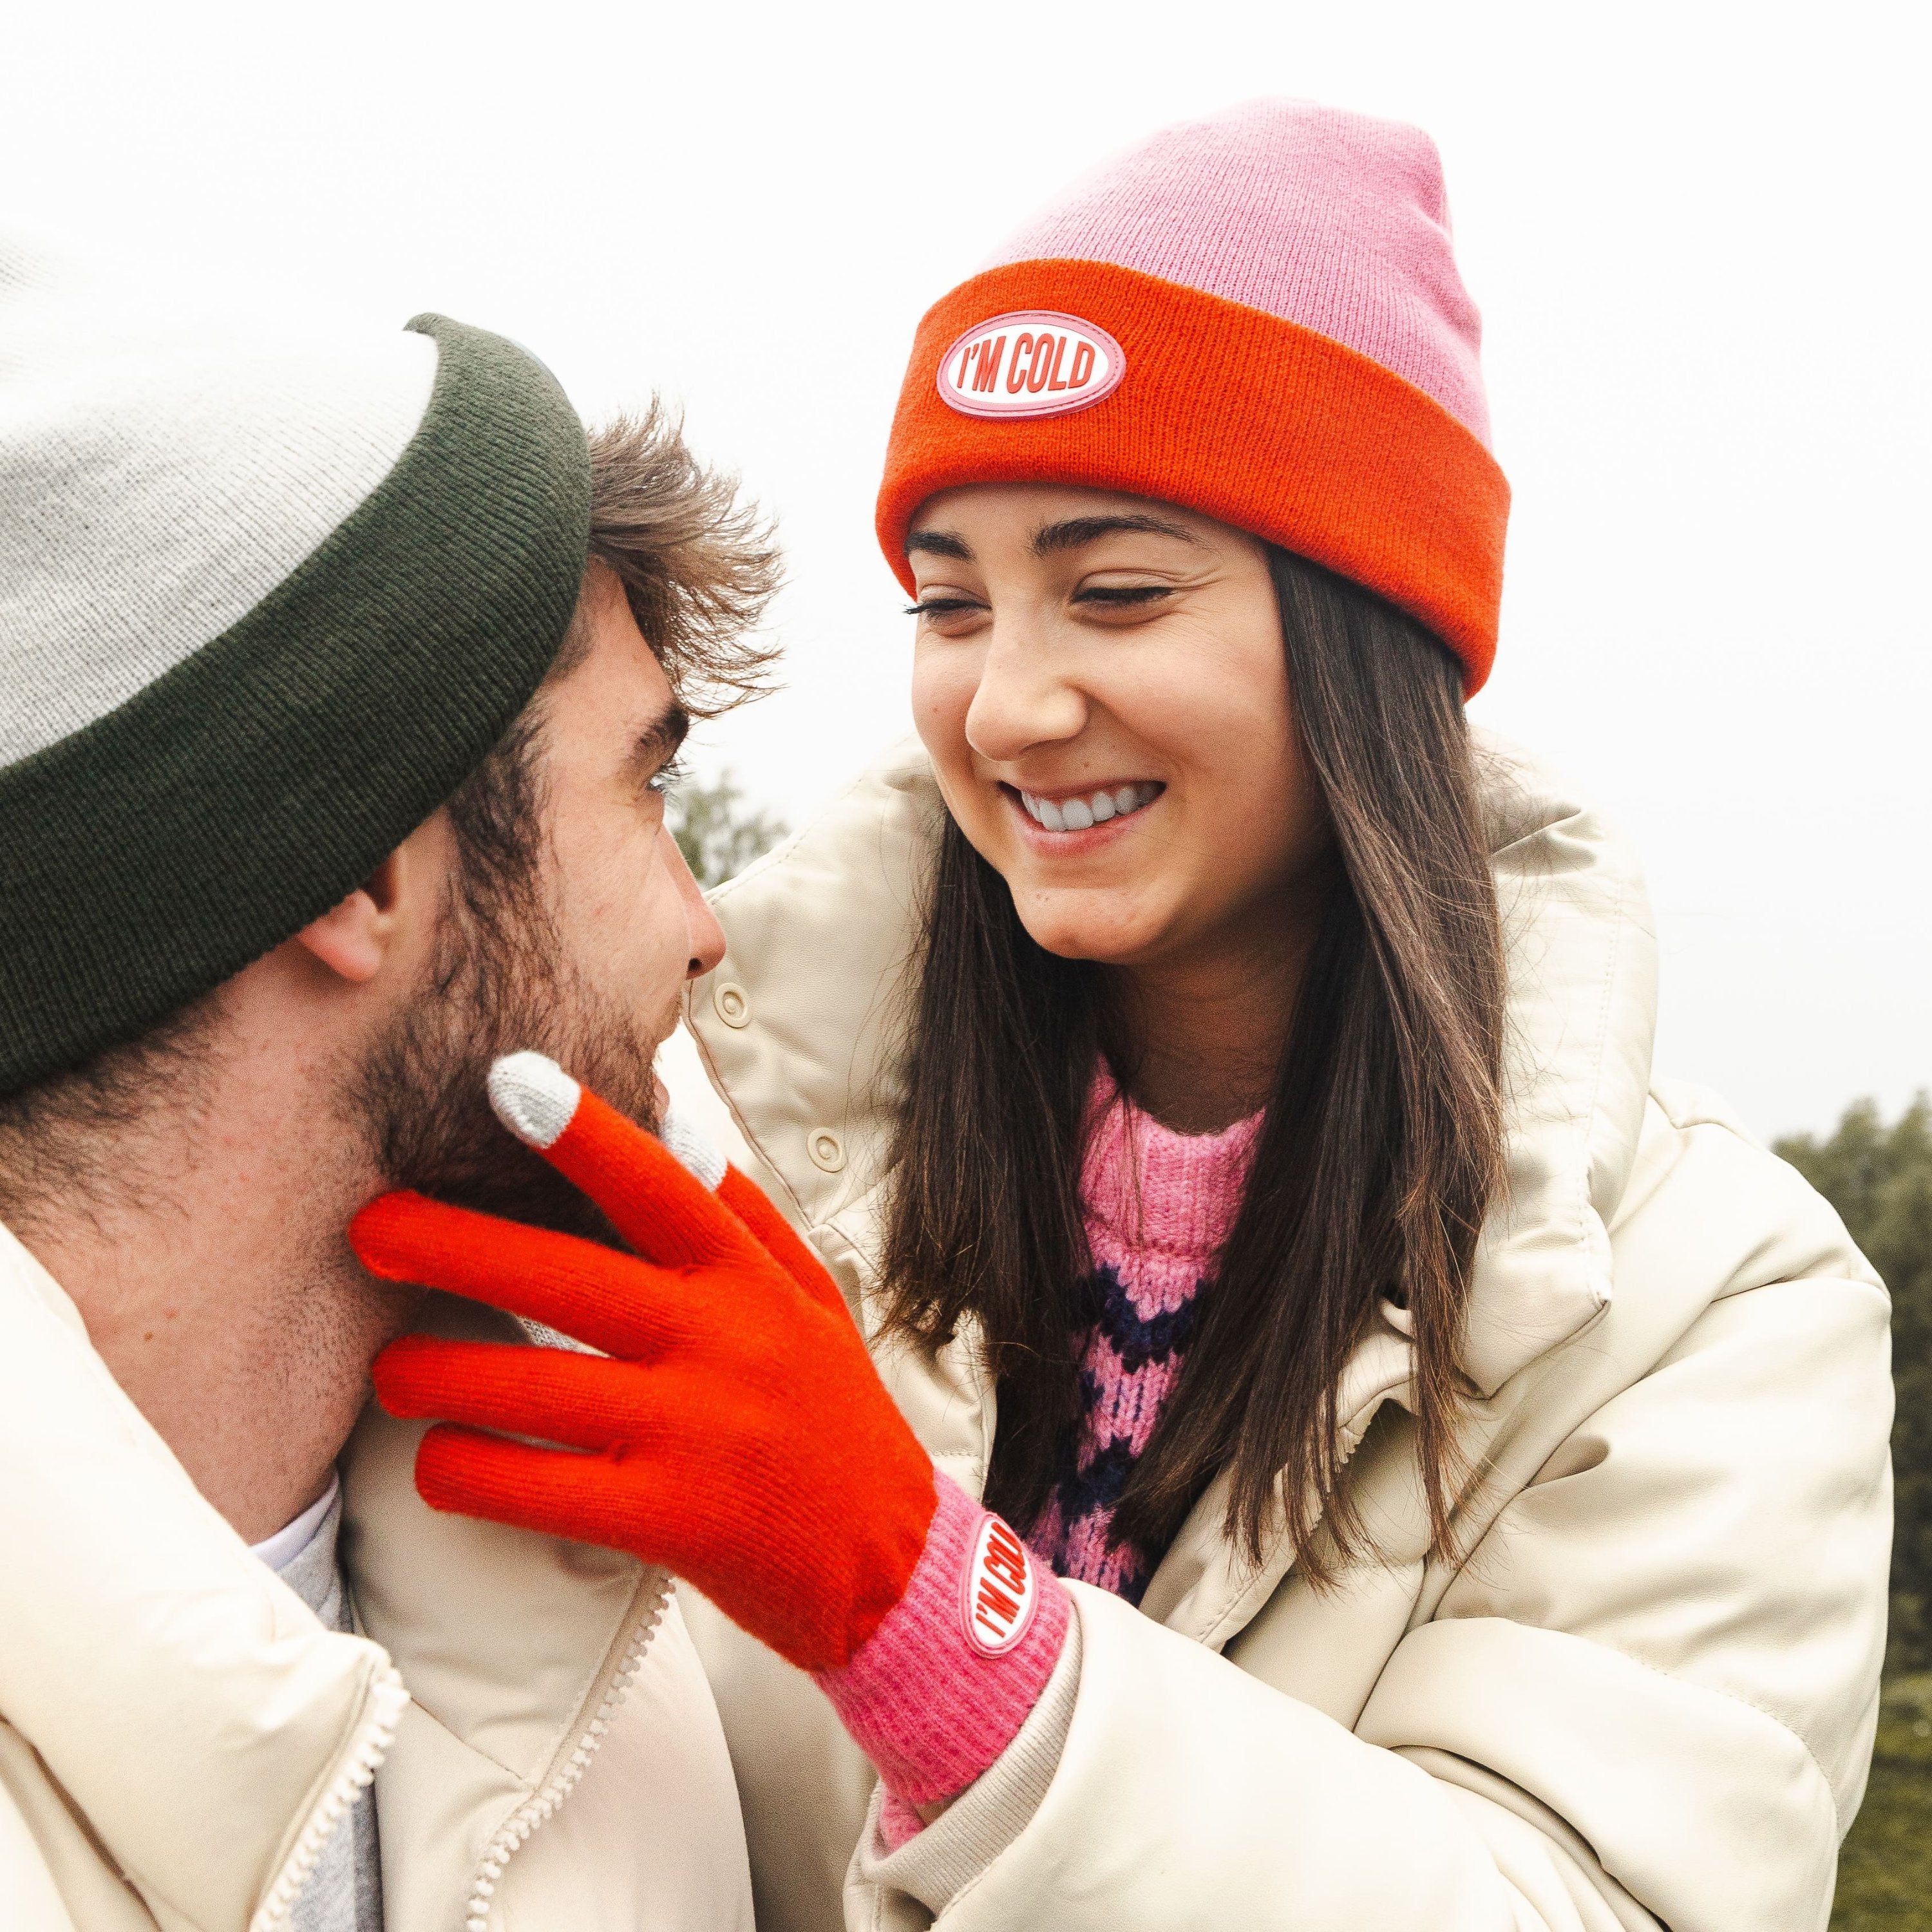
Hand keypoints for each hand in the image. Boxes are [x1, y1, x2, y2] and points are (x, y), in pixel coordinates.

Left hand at [351, 1052, 937, 1672]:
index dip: (585, 1132)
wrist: (894, 1564)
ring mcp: (696, 1434)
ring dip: (437, 1372)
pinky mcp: (669, 1521)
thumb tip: (674, 1127)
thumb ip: (744, 1220)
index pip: (661, 1187)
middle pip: (565, 1278)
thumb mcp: (812, 1304)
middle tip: (369, 1225)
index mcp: (752, 1282)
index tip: (507, 1079)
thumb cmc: (836, 1419)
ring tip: (386, 1369)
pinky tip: (438, 1463)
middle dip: (454, 1243)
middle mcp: (723, 1343)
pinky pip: (537, 1490)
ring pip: (533, 1387)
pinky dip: (470, 1473)